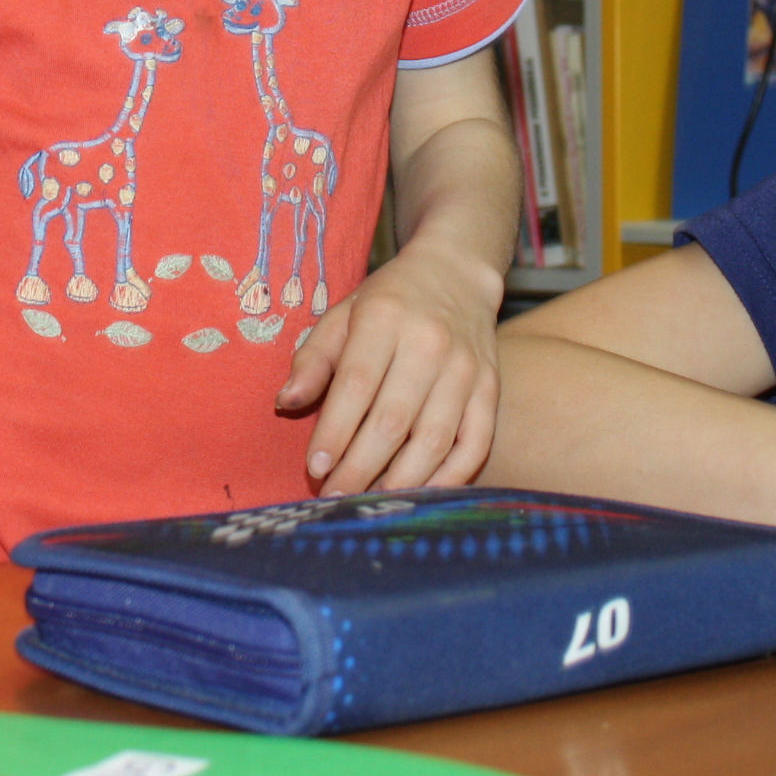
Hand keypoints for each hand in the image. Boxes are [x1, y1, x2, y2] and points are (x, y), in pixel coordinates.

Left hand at [278, 236, 501, 494]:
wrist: (456, 273)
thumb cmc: (388, 301)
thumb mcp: (342, 315)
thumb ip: (313, 358)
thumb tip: (285, 402)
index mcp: (384, 318)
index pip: (357, 385)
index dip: (335, 432)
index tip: (316, 468)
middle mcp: (429, 343)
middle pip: (393, 420)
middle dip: (360, 468)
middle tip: (334, 498)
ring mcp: (465, 368)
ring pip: (433, 439)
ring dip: (400, 481)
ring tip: (370, 503)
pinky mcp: (490, 388)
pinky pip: (475, 443)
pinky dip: (448, 478)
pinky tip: (419, 495)